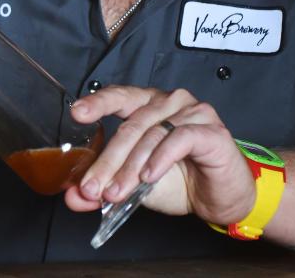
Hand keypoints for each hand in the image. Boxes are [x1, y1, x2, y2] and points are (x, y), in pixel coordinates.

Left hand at [65, 86, 256, 226]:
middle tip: (92, 187)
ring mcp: (193, 113)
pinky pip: (180, 139)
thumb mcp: (135, 187)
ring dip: (130, 167)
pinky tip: (149, 176)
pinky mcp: (211, 131)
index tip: (77, 113)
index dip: (98, 103)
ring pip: (152, 135)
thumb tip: (73, 196)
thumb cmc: (181, 182)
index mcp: (149, 105)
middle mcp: (171, 102)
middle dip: (108, 160)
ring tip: (116, 192)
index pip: (120, 96)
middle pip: (132, 125)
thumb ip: (105, 187)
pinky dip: (161, 159)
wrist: (221, 199)